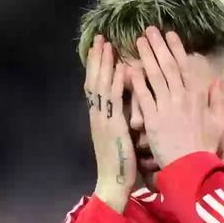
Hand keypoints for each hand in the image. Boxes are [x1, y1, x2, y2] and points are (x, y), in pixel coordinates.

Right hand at [84, 35, 136, 212]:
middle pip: (94, 80)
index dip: (98, 66)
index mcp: (100, 117)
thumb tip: (129, 106)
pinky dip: (117, 82)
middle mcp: (98, 115)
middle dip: (97, 59)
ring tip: (106, 44)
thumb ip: (122, 119)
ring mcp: (103, 119)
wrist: (114, 184)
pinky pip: (114, 100)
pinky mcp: (112, 126)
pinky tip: (122, 67)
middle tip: (100, 38)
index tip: (101, 49)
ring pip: (101, 85)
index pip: (96, 86)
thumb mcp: (120, 137)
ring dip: (104, 63)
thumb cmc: (121, 164)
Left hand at [132, 26, 223, 167]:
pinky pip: (143, 96)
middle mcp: (181, 97)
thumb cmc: (205, 147)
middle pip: (168, 66)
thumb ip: (219, 101)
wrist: (192, 167)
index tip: (170, 34)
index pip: (185, 67)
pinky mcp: (152, 119)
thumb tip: (218, 82)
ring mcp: (166, 107)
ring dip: (146, 57)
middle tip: (149, 30)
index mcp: (197, 96)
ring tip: (138, 42)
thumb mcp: (219, 122)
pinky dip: (137, 82)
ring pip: (155, 76)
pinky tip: (129, 69)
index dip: (177, 49)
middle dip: (158, 46)